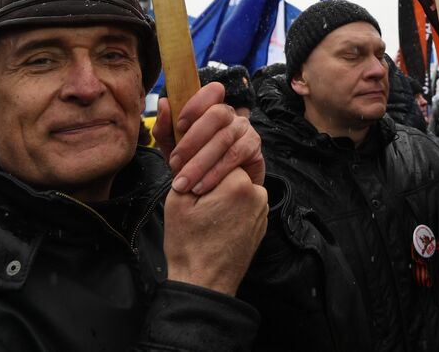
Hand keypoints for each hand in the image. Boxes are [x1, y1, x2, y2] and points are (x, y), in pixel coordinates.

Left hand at [156, 83, 264, 193]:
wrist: (219, 192)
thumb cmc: (194, 165)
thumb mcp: (174, 149)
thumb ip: (166, 129)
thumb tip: (164, 103)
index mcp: (211, 108)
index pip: (212, 91)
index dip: (196, 104)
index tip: (179, 125)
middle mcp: (231, 114)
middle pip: (217, 114)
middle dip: (192, 140)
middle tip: (175, 163)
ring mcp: (245, 128)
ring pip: (224, 138)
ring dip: (200, 163)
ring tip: (184, 182)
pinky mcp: (254, 146)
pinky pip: (235, 155)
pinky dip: (215, 172)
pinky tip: (201, 186)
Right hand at [163, 166, 267, 294]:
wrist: (204, 282)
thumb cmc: (189, 245)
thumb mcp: (177, 201)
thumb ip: (188, 172)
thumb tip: (193, 156)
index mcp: (238, 184)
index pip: (221, 158)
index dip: (203, 167)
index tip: (193, 181)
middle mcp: (257, 194)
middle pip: (232, 172)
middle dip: (215, 182)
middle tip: (197, 201)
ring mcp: (262, 211)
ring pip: (239, 189)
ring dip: (225, 195)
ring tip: (207, 216)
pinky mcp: (261, 225)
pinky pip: (246, 206)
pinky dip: (233, 210)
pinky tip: (218, 225)